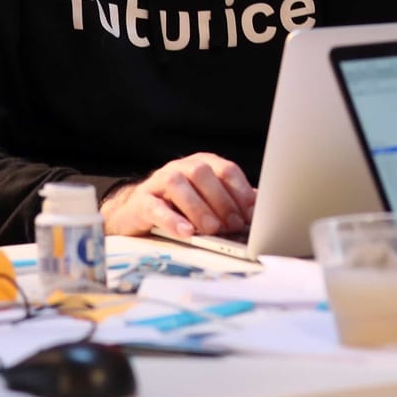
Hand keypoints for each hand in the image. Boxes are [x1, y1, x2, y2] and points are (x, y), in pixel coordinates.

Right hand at [99, 153, 256, 237]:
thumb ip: (231, 202)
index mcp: (203, 163)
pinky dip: (172, 220)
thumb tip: (259, 213)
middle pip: (203, 174)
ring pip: (178, 185)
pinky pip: (156, 207)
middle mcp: (181, 167)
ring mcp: (159, 181)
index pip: (226, 170)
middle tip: (234, 225)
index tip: (252, 214)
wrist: (137, 211)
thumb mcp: (208, 200)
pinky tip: (186, 232)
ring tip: (211, 229)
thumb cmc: (180, 205)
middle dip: (222, 200)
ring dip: (198, 208)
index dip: (241, 191)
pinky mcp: (142, 201)